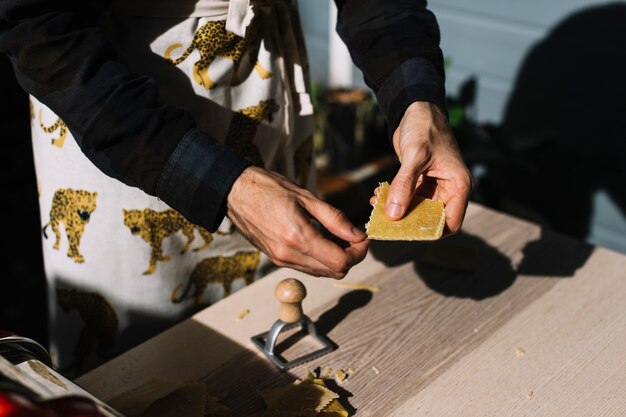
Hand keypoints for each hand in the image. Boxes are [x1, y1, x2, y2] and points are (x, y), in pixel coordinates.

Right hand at [227, 166, 368, 277]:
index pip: (341, 261)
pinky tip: (322, 240)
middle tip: (354, 237)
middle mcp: (289, 254)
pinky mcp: (276, 259)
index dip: (359, 252)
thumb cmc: (269, 188)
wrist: (234, 193)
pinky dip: (321, 259)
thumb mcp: (306, 197)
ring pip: (322, 273)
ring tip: (339, 237)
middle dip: (351, 257)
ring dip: (336, 259)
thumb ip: (334, 218)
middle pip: (334, 271)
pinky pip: (307, 268)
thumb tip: (357, 235)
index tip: (363, 238)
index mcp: (298, 237)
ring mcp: (281, 260)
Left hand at [372, 101, 472, 233]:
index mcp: (459, 185)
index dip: (432, 231)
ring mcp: (435, 186)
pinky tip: (378, 195)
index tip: (407, 232)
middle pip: (431, 218)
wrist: (417, 109)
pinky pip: (408, 198)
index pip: (451, 222)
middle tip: (385, 220)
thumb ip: (404, 185)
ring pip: (416, 209)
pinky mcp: (421, 182)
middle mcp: (450, 189)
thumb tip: (393, 215)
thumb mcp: (414, 156)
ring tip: (377, 204)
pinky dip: (394, 199)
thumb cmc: (424, 127)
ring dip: (397, 210)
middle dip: (408, 221)